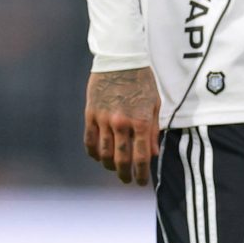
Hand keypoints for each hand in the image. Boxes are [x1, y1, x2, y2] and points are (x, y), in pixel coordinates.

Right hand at [83, 67, 161, 186]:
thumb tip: (152, 155)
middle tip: (127, 180)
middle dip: (125, 175)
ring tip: (114, 168)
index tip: (141, 183)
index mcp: (140, 122)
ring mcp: (103, 120)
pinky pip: (89, 141)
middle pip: (121, 160)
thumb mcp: (154, 104)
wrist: (120, 59)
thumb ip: (152, 131)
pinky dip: (93, 153)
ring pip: (104, 154)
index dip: (141, 175)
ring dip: (109, 166)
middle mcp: (121, 124)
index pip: (141, 158)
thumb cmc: (142, 81)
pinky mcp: (90, 114)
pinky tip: (98, 156)